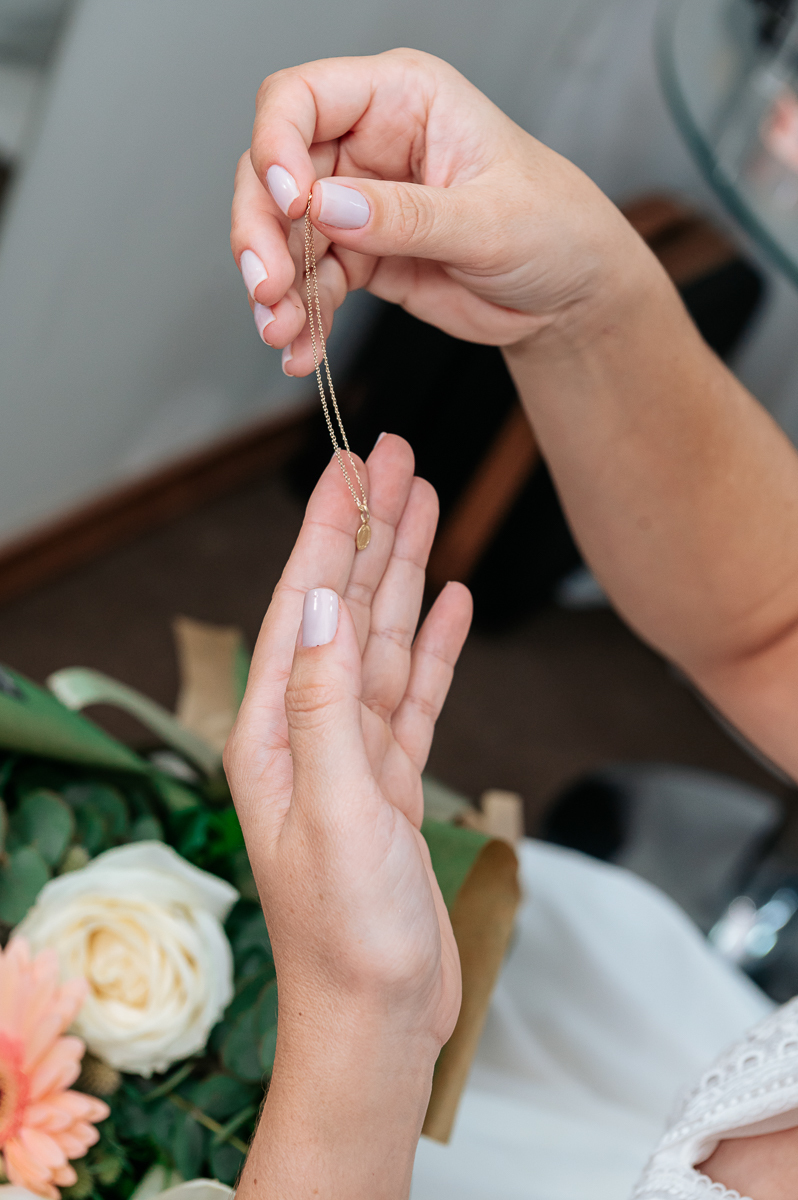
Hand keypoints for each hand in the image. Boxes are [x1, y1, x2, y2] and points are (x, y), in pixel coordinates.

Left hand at [224, 434, 471, 1051]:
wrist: (378, 1019)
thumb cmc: (347, 935)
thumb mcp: (336, 810)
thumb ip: (327, 700)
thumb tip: (326, 599)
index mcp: (275, 731)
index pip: (303, 604)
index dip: (328, 530)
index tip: (349, 464)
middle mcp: (307, 732)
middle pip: (344, 607)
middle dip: (369, 531)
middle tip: (395, 458)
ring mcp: (352, 755)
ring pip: (381, 642)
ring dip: (404, 574)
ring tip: (425, 506)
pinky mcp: (390, 782)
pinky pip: (412, 694)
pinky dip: (430, 646)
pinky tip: (445, 604)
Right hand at [230, 49, 638, 375]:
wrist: (569, 298)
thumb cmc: (554, 228)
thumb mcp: (487, 219)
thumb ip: (406, 215)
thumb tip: (327, 208)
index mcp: (403, 99)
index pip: (302, 99)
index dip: (276, 146)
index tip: (289, 204)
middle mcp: (369, 143)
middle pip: (275, 173)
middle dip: (261, 232)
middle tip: (268, 288)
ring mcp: (360, 203)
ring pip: (285, 236)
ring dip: (276, 289)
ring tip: (283, 334)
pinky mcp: (361, 257)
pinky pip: (313, 285)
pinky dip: (302, 319)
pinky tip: (301, 351)